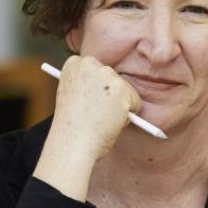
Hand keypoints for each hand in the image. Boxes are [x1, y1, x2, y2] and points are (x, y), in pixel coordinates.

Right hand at [33, 56, 139, 200]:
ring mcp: (106, 75)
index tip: (90, 101)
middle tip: (100, 114)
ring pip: (125, 89)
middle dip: (111, 95)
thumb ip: (88, 89)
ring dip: (119, 105)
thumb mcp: (73, 100)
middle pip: (112, 77)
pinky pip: (135, 102)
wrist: (72, 143)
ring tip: (101, 120)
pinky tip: (111, 122)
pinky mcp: (121, 89)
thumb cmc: (71, 128)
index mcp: (73, 64)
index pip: (94, 69)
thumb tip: (109, 92)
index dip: (95, 88)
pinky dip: (129, 115)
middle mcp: (89, 64)